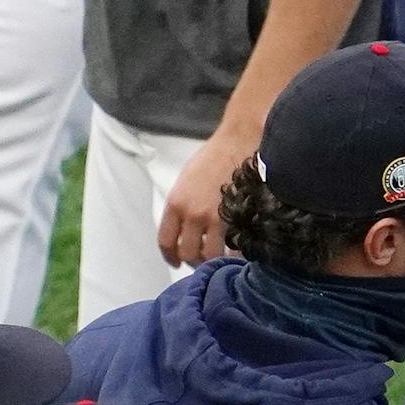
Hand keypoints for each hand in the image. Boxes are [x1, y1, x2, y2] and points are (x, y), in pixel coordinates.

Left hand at [158, 127, 256, 268]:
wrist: (238, 143)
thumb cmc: (214, 156)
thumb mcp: (187, 180)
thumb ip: (183, 205)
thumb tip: (187, 227)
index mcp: (176, 203)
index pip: (166, 240)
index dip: (170, 256)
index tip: (175, 262)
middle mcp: (192, 214)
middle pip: (187, 253)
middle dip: (193, 261)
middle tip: (202, 261)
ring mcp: (215, 217)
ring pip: (210, 255)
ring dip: (215, 260)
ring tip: (222, 258)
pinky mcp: (237, 217)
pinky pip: (233, 247)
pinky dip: (235, 253)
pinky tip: (238, 250)